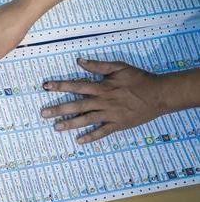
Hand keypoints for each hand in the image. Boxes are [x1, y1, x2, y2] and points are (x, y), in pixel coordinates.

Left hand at [41, 59, 166, 143]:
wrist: (159, 95)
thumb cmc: (138, 79)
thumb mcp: (119, 67)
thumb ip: (98, 65)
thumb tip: (79, 61)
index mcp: (102, 87)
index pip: (77, 86)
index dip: (61, 86)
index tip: (46, 86)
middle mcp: (103, 101)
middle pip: (77, 105)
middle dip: (59, 109)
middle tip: (43, 113)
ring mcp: (110, 114)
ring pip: (87, 120)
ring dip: (71, 124)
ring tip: (56, 128)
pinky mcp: (118, 124)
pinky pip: (103, 132)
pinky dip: (91, 136)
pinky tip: (79, 141)